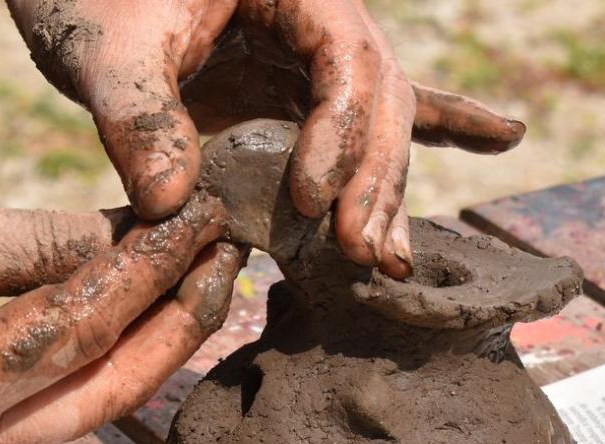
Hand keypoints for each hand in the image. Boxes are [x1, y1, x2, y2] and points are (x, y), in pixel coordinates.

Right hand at [0, 179, 242, 443]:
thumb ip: (31, 243)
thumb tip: (127, 237)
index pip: (79, 330)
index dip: (147, 272)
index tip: (198, 221)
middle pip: (109, 388)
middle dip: (178, 322)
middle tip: (227, 260)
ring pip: (98, 404)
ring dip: (158, 344)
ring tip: (206, 283)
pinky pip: (68, 401)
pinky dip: (113, 355)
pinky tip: (152, 312)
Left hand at [6, 0, 523, 277]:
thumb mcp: (103, 46)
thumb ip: (136, 117)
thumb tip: (173, 205)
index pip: (347, 60)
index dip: (342, 135)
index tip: (310, 202)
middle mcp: (316, 19)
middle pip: (382, 98)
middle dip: (375, 180)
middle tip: (361, 253)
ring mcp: (312, 56)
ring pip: (379, 123)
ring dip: (386, 191)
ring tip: (388, 259)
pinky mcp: (295, 90)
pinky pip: (371, 107)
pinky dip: (440, 124)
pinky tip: (501, 136)